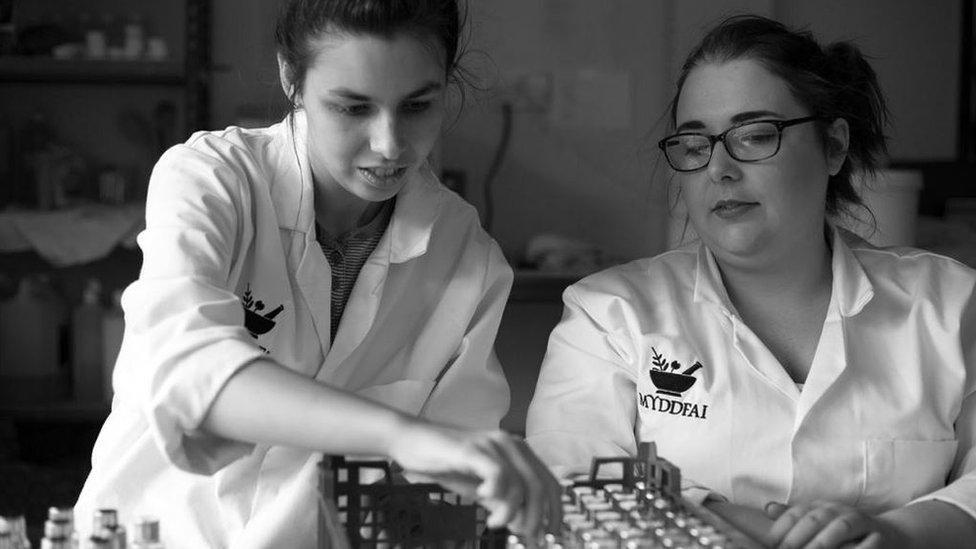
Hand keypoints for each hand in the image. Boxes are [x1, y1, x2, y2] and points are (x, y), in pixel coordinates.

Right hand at [386, 419, 562, 539]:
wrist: (411, 439)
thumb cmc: (446, 462)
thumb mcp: (479, 487)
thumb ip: (502, 502)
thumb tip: (522, 524)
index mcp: (517, 450)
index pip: (549, 482)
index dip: (555, 511)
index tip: (550, 534)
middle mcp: (510, 443)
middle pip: (539, 486)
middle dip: (536, 517)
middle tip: (526, 536)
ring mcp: (492, 445)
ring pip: (520, 483)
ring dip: (512, 512)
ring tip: (496, 523)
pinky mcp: (472, 449)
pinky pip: (496, 473)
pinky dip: (497, 493)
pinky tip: (484, 500)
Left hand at [764, 500, 909, 548]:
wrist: (888, 534)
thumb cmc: (845, 531)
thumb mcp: (818, 521)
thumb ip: (794, 517)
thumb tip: (767, 508)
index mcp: (821, 506)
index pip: (797, 512)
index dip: (782, 527)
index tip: (771, 544)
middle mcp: (839, 510)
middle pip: (816, 518)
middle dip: (798, 535)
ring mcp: (860, 521)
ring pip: (840, 527)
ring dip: (823, 541)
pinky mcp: (879, 536)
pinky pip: (867, 542)